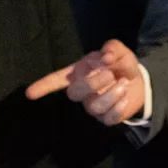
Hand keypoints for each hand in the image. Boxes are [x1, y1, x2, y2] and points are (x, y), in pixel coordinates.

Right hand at [25, 39, 144, 125]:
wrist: (138, 82)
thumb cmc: (120, 65)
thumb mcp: (119, 52)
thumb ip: (113, 49)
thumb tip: (106, 55)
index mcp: (79, 73)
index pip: (57, 79)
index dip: (44, 85)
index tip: (29, 93)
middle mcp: (82, 91)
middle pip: (74, 94)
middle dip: (92, 84)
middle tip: (111, 75)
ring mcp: (92, 106)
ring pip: (93, 107)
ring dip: (111, 95)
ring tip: (123, 84)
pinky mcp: (106, 118)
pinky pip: (108, 118)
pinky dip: (119, 107)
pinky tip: (125, 98)